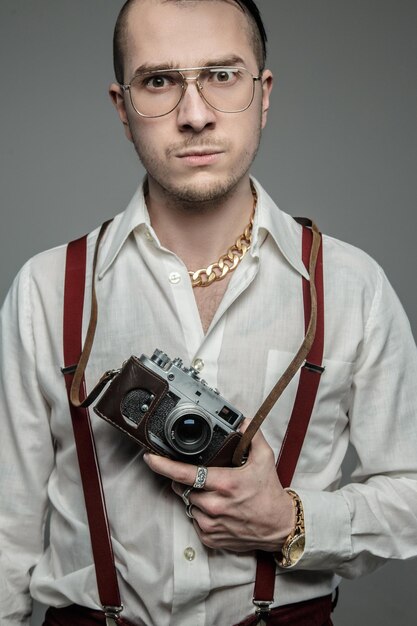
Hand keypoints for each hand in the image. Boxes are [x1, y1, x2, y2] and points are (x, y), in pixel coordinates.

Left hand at [143, 423, 294, 551]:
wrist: (279, 527)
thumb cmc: (269, 493)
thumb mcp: (264, 459)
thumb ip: (252, 436)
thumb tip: (243, 420)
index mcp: (224, 484)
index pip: (185, 473)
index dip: (163, 465)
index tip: (150, 458)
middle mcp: (214, 505)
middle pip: (181, 488)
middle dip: (185, 480)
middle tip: (202, 476)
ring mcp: (211, 523)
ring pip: (187, 504)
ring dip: (194, 497)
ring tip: (214, 494)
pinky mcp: (210, 538)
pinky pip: (194, 521)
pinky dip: (201, 513)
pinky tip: (217, 509)